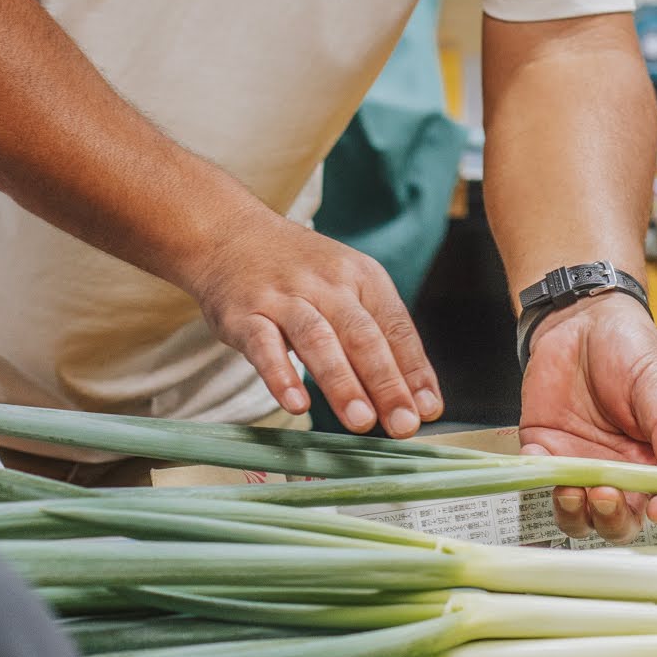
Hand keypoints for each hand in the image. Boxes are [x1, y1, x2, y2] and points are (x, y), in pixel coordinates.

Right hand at [185, 210, 443, 435]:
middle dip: (386, 383)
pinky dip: (281, 375)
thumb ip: (377, 335)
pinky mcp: (244, 314)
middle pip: (363, 336)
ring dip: (342, 383)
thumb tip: (415, 395)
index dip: (414, 370)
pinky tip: (296, 404)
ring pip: (318, 340)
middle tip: (403, 424)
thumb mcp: (345, 286)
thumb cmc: (297, 271)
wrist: (227, 232)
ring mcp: (283, 297)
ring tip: (361, 421)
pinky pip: (264, 346)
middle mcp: (326, 284)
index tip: (429, 409)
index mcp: (362, 277)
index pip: (396, 327)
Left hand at [520, 293, 656, 541]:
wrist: (581, 318)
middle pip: (618, 520)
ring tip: (571, 489)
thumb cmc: (629, 349)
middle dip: (612, 518)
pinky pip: (538, 476)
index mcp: (654, 459)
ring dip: (573, 512)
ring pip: (575, 514)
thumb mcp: (655, 383)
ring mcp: (579, 464)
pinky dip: (538, 474)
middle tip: (605, 495)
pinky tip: (539, 453)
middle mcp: (618, 472)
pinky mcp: (544, 448)